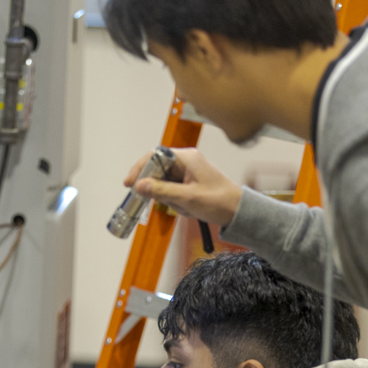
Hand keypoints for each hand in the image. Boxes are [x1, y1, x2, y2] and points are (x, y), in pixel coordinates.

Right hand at [124, 148, 242, 227]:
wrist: (238, 211)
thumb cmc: (219, 201)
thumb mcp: (187, 198)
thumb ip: (162, 191)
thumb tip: (139, 186)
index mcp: (186, 158)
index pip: (154, 156)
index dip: (140, 169)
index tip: (130, 183)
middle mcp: (185, 161)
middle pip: (157, 172)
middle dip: (159, 191)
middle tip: (166, 202)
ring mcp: (187, 172)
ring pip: (164, 184)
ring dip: (170, 199)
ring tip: (186, 207)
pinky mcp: (188, 182)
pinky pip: (172, 191)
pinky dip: (176, 202)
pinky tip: (188, 207)